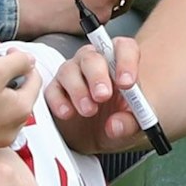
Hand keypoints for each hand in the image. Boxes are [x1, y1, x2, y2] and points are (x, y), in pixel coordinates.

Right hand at [43, 40, 141, 154]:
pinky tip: (68, 113)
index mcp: (120, 62)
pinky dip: (58, 101)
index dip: (126, 61)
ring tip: (89, 111)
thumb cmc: (120, 119)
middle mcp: (95, 62)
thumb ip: (129, 123)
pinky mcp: (55, 90)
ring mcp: (73, 74)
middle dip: (97, 76)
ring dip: (78, 90)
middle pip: (92, 56)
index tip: (126, 84)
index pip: (125, 48)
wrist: (99, 137)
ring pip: (69, 69)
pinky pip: (52, 89)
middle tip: (103, 96)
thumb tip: (115, 125)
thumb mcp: (134, 125)